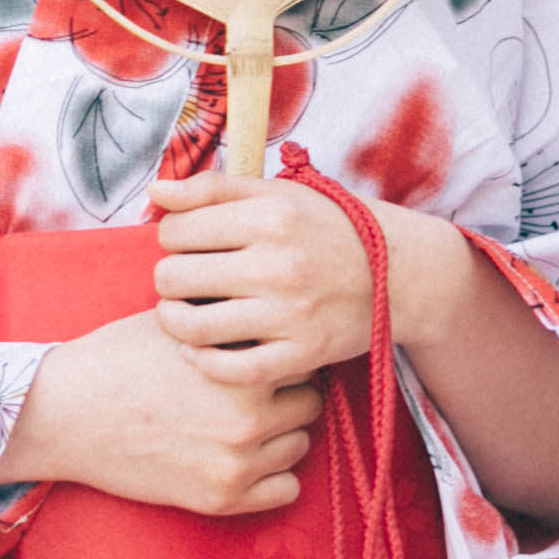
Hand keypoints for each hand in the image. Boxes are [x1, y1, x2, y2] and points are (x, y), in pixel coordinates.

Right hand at [0, 310, 322, 515]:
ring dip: (279, 432)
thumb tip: (271, 301)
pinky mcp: (221, 499)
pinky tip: (242, 455)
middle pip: (308, 401)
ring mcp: (236, 463)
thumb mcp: (177, 322)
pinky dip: (271, 475)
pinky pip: (286, 490)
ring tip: (242, 420)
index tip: (259, 351)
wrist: (64, 415)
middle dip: (284, 392)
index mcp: (241, 367)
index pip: (300, 355)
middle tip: (252, 388)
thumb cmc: (116, 359)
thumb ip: (229, 316)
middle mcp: (248, 418)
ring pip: (299, 444)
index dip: (278, 349)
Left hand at [149, 169, 380, 383]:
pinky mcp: (302, 355)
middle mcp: (279, 265)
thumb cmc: (329, 229)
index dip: (172, 238)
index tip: (188, 244)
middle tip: (186, 281)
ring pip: (191, 327)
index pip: (174, 231)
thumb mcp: (278, 196)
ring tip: (183, 313)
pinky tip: (201, 348)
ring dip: (175, 321)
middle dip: (170, 278)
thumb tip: (156, 190)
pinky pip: (229, 369)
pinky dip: (203, 361)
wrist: (402, 274)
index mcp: (270, 218)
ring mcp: (291, 315)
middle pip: (173, 279)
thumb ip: (214, 189)